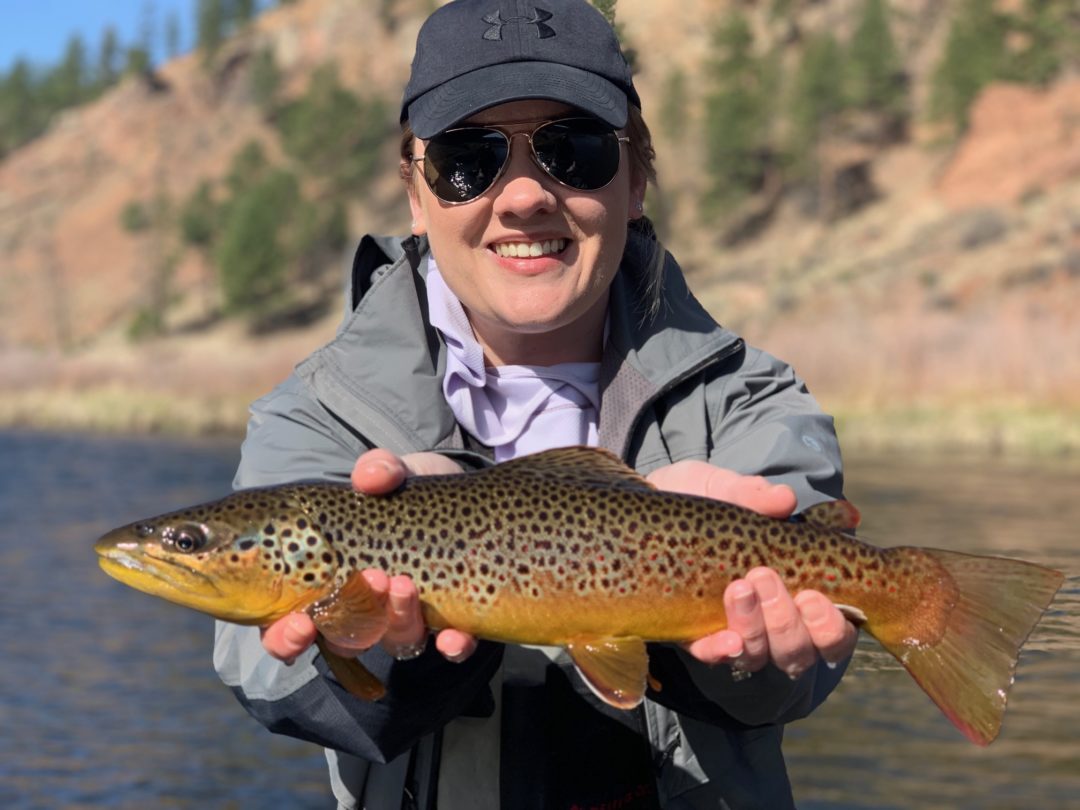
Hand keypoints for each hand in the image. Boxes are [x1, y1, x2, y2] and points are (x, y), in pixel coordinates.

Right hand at [261, 449, 477, 663]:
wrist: (464, 498)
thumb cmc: (407, 492)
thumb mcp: (393, 474)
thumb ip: (379, 470)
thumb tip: (368, 477)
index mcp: (329, 582)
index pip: (293, 628)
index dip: (286, 638)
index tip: (298, 623)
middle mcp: (366, 609)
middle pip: (345, 643)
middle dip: (348, 628)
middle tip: (367, 582)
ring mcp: (410, 617)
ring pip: (397, 641)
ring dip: (398, 621)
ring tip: (404, 583)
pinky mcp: (454, 619)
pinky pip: (452, 649)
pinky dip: (453, 647)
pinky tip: (453, 637)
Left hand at [646, 460, 857, 677]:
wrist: (639, 505)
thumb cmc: (696, 502)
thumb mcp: (720, 488)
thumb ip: (750, 493)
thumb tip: (785, 499)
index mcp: (797, 589)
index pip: (833, 628)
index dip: (833, 623)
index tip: (816, 595)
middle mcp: (772, 621)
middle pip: (799, 650)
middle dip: (788, 621)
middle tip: (764, 577)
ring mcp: (734, 631)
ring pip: (760, 655)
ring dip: (755, 628)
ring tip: (739, 588)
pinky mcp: (692, 635)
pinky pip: (712, 656)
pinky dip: (721, 651)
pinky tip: (724, 638)